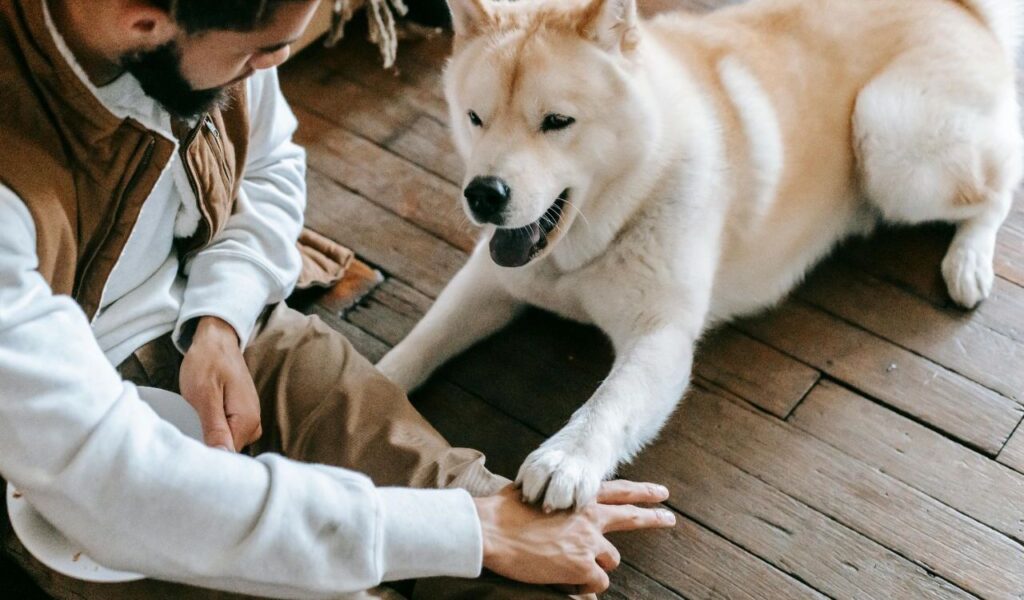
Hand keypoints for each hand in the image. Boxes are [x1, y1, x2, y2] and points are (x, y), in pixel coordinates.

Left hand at [179, 316, 261, 451]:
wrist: (216, 340)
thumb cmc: (207, 362)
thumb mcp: (204, 395)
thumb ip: (215, 428)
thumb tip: (222, 457)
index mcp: (247, 421)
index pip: (228, 457)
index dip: (206, 458)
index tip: (187, 454)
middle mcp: (254, 424)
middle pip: (228, 453)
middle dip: (207, 448)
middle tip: (185, 434)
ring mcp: (249, 420)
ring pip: (227, 444)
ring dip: (209, 439)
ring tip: (192, 423)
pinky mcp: (242, 416)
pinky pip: (227, 433)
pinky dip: (212, 430)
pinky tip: (200, 420)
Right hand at [473, 480, 674, 594]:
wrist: (492, 530)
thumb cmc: (504, 511)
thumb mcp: (533, 492)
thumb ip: (550, 496)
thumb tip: (546, 499)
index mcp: (578, 497)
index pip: (618, 490)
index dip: (641, 492)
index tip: (661, 493)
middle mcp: (589, 517)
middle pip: (631, 518)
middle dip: (653, 518)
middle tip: (669, 518)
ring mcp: (588, 542)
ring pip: (609, 561)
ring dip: (595, 566)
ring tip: (570, 567)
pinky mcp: (581, 566)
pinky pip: (596, 584)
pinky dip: (584, 587)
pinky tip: (567, 583)